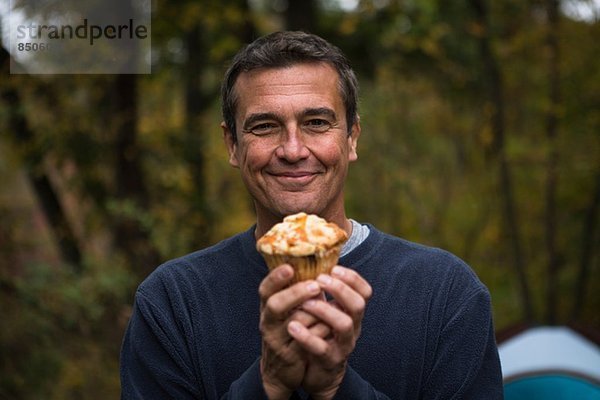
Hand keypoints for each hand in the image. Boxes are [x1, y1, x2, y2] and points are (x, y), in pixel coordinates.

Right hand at [258, 264, 326, 398]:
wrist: (282, 369)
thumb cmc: (289, 330)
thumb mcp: (286, 310)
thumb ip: (295, 290)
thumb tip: (317, 262)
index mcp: (268, 306)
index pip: (265, 289)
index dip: (275, 278)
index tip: (289, 267)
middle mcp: (268, 322)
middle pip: (275, 304)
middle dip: (296, 293)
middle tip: (315, 285)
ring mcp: (277, 340)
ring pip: (294, 323)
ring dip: (313, 312)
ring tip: (328, 304)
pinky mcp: (290, 356)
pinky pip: (306, 342)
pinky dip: (319, 331)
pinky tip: (330, 324)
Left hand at [288, 266, 372, 399]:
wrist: (314, 373)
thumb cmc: (318, 335)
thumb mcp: (325, 312)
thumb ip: (322, 292)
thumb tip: (310, 260)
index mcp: (351, 313)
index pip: (364, 292)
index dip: (353, 278)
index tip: (335, 267)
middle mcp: (352, 327)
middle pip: (357, 304)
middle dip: (340, 289)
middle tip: (320, 279)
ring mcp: (343, 345)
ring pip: (343, 324)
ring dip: (324, 309)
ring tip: (306, 303)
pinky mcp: (329, 361)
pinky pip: (321, 348)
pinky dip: (307, 336)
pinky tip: (293, 326)